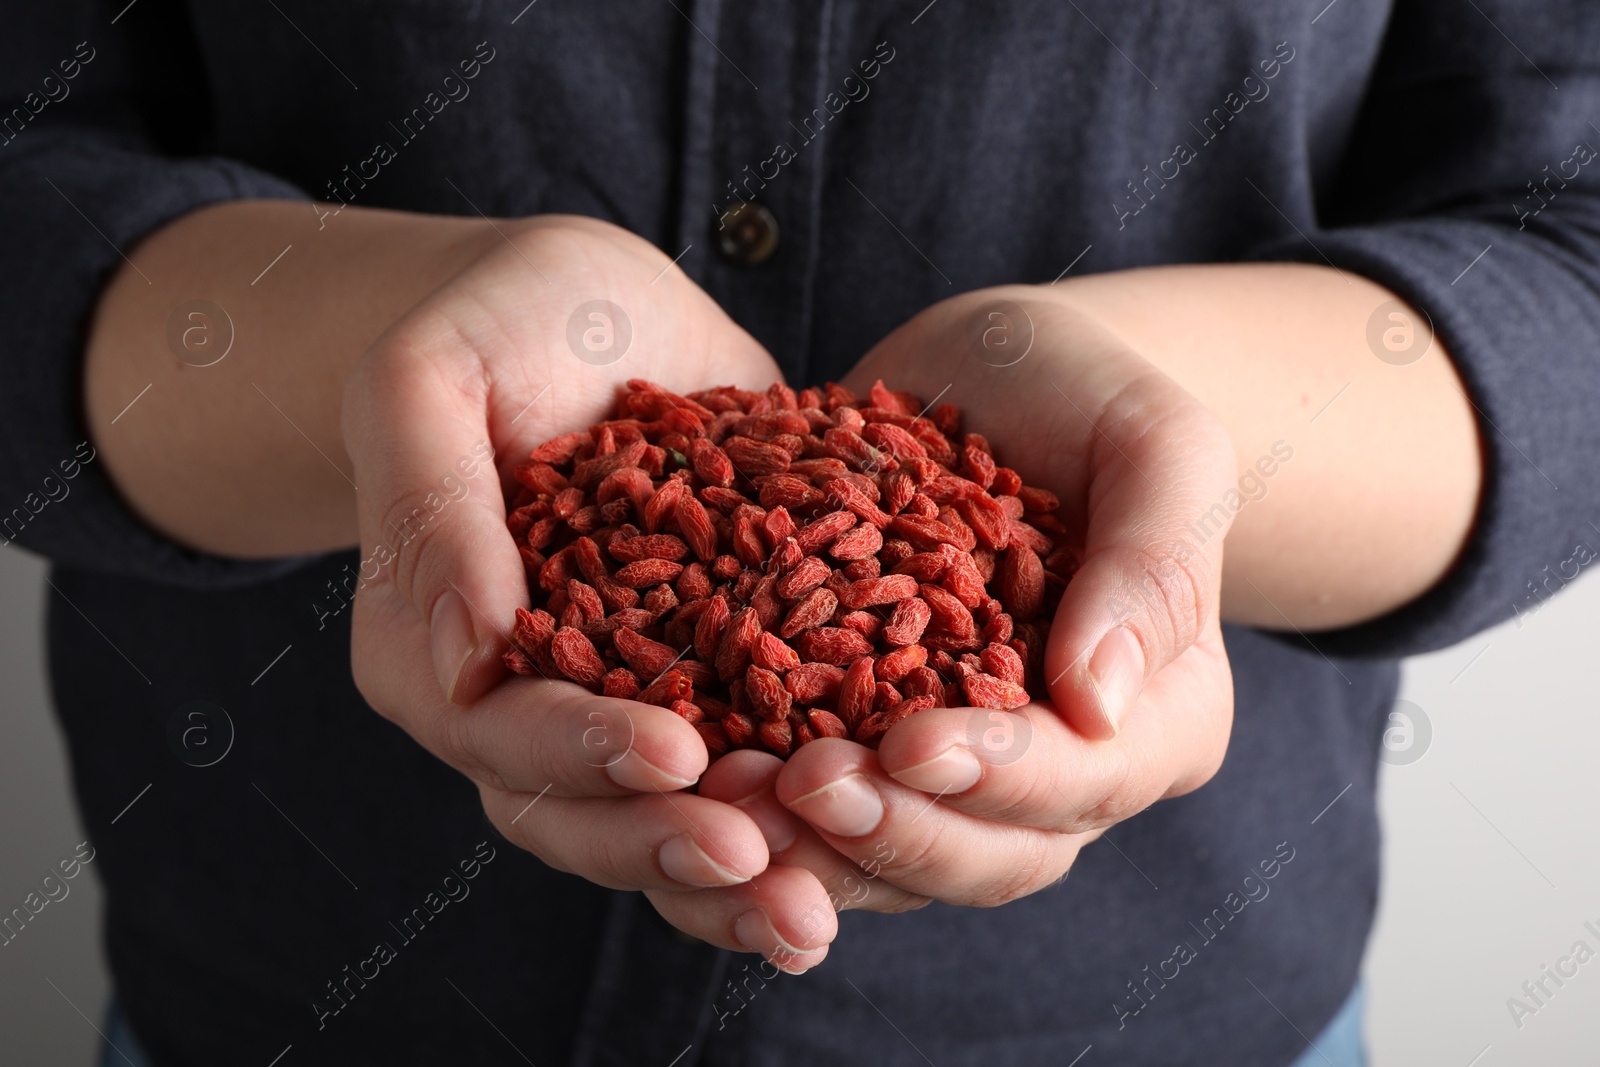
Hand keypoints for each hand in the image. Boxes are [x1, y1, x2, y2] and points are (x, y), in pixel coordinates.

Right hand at [341, 217, 838, 966]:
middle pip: (576, 815)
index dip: (581, 754)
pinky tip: (866, 845)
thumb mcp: (433, 377)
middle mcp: (511, 704)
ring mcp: (606, 706)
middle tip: (770, 872)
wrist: (589, 313)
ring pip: (656, 824)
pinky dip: (789, 822)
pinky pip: (734, 779)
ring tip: (820, 909)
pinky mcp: (696, 687)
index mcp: (429, 646)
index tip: (680, 754)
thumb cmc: (496, 321)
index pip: (496, 732)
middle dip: (669, 849)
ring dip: (735, 874)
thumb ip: (433, 509)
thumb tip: (470, 664)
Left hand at [751, 287, 1237, 909]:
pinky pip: (822, 819)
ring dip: (812, 851)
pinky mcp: (871, 748)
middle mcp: (1066, 772)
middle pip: (990, 857)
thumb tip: (1100, 705)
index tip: (911, 744)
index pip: (1088, 779)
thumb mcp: (1152, 442)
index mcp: (1160, 718)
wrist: (992, 381)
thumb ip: (1153, 562)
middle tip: (799, 789)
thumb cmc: (1089, 395)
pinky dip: (764, 819)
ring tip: (724, 801)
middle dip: (895, 834)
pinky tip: (694, 786)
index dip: (1000, 777)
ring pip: (897, 863)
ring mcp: (962, 774)